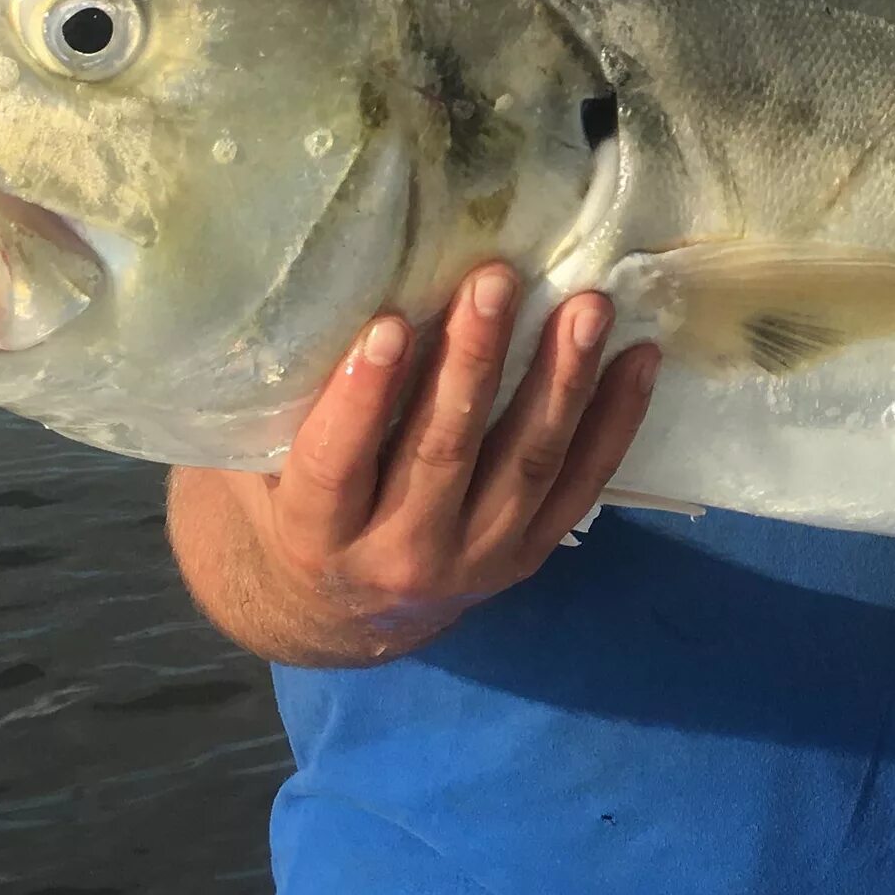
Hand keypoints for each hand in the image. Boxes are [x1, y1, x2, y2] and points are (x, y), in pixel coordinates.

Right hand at [214, 264, 658, 663]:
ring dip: (560, 380)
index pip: (337, 463)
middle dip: (474, 361)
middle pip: (443, 453)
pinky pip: (580, 486)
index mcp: (316, 533)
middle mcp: (397, 557)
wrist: (339, 613)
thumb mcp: (255, 468)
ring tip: (586, 307)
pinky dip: (615, 421)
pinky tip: (638, 358)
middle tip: (496, 281)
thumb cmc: (288, 505)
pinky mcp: (527, 554)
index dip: (362, 398)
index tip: (390, 325)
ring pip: (525, 465)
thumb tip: (309, 290)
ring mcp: (474, 560)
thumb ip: (277, 406)